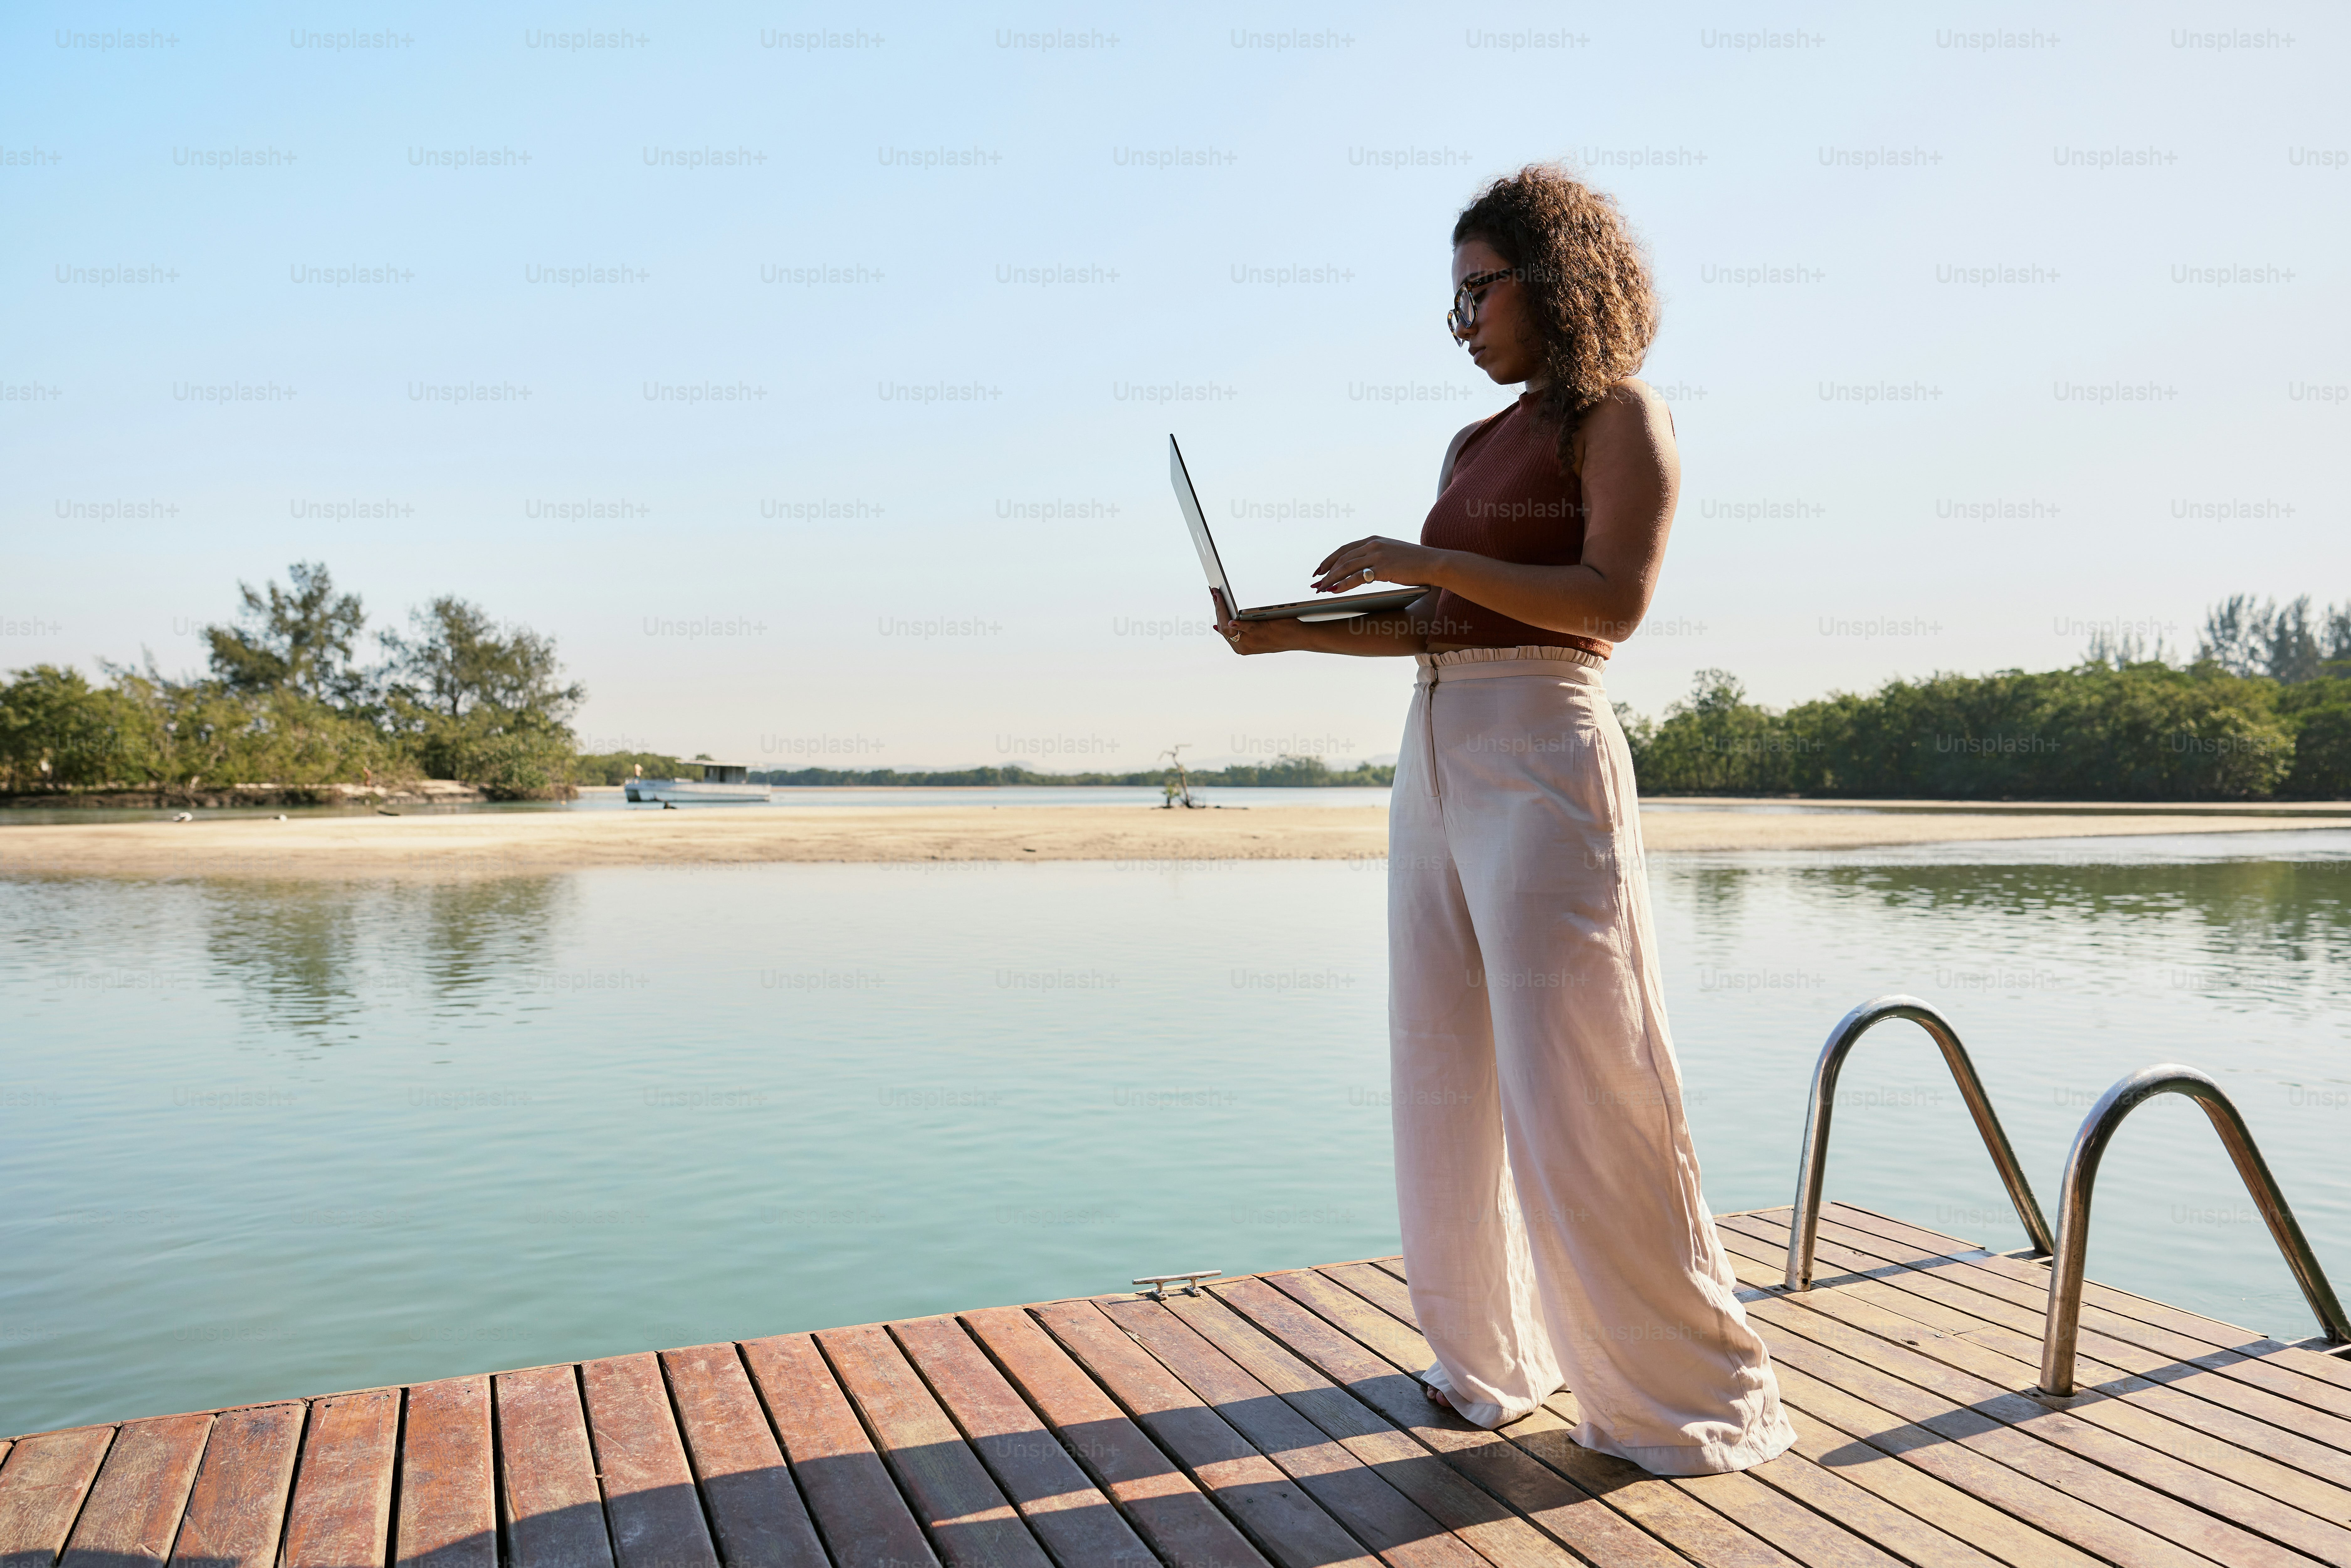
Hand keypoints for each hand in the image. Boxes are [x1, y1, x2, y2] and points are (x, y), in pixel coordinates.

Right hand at [1212, 595, 1310, 655]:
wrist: (1298, 638)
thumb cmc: (1279, 633)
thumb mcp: (1256, 634)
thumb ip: (1241, 629)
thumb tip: (1226, 623)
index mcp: (1240, 646)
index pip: (1223, 629)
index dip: (1217, 614)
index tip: (1213, 600)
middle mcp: (1242, 646)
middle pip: (1223, 626)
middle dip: (1217, 608)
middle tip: (1213, 593)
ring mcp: (1250, 642)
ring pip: (1229, 626)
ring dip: (1222, 609)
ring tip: (1218, 596)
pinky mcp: (1259, 633)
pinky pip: (1245, 628)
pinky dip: (1238, 624)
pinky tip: (1232, 620)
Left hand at [1311, 535, 1448, 595]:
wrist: (1435, 563)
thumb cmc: (1416, 563)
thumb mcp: (1392, 554)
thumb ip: (1376, 558)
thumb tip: (1363, 571)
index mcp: (1374, 540)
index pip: (1344, 549)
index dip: (1329, 560)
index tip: (1319, 570)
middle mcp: (1373, 545)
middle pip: (1341, 557)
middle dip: (1325, 571)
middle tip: (1314, 582)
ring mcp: (1377, 555)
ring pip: (1345, 567)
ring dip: (1330, 579)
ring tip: (1320, 590)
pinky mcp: (1383, 568)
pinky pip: (1357, 577)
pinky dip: (1342, 584)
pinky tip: (1334, 591)